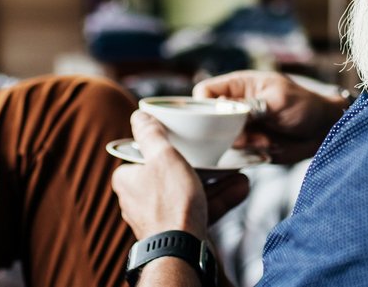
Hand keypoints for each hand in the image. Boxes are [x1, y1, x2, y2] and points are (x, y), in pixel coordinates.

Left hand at [111, 111, 249, 240]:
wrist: (182, 251)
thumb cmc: (169, 204)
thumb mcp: (162, 156)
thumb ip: (150, 134)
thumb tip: (139, 115)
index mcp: (128, 180)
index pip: (144, 155)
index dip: (166, 147)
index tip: (185, 142)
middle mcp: (139, 200)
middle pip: (172, 173)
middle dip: (200, 164)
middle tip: (218, 155)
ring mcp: (160, 217)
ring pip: (190, 191)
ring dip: (215, 181)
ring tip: (236, 171)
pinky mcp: (178, 230)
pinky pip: (200, 208)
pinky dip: (218, 199)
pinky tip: (239, 188)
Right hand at [193, 71, 348, 163]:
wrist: (323, 131)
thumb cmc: (305, 105)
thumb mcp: (278, 101)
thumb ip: (249, 106)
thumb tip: (223, 112)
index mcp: (238, 86)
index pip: (204, 92)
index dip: (202, 106)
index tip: (215, 119)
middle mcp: (234, 107)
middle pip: (206, 119)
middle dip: (223, 130)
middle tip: (245, 133)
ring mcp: (240, 127)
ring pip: (220, 139)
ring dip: (241, 143)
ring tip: (265, 141)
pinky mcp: (247, 146)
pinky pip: (234, 154)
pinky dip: (247, 154)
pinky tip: (266, 149)